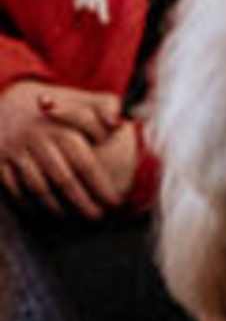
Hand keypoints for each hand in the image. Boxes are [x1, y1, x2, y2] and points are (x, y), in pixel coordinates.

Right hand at [0, 81, 133, 219]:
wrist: (8, 105)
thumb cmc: (57, 108)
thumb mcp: (82, 101)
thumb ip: (106, 108)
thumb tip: (118, 123)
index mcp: (60, 127)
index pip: (84, 162)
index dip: (100, 185)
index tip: (115, 201)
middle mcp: (35, 139)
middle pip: (63, 179)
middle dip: (83, 202)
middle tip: (99, 217)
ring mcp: (14, 151)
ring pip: (38, 188)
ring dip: (57, 208)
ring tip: (75, 219)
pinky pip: (14, 189)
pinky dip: (29, 205)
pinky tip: (46, 214)